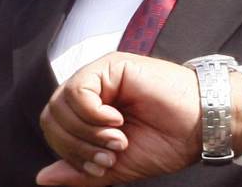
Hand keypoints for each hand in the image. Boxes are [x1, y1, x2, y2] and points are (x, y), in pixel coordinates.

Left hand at [36, 52, 241, 185]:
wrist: (199, 126)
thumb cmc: (165, 142)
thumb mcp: (116, 166)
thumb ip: (79, 172)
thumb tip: (42, 178)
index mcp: (91, 112)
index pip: (54, 130)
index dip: (70, 154)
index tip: (102, 167)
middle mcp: (93, 90)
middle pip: (52, 118)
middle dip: (77, 146)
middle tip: (111, 153)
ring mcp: (101, 75)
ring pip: (61, 105)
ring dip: (88, 132)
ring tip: (118, 139)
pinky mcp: (112, 65)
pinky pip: (78, 91)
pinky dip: (92, 114)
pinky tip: (116, 120)